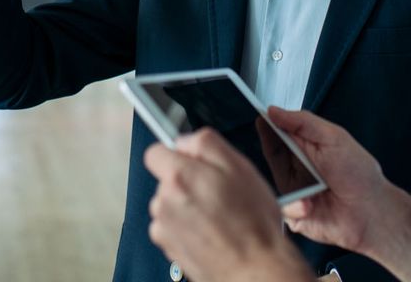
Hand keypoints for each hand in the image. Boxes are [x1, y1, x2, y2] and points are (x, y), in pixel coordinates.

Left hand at [145, 128, 313, 281]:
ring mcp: (164, 227)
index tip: (191, 162)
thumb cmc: (252, 223)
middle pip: (165, 179)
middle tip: (217, 192)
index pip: (155, 152)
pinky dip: (185, 227)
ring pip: (169, 204)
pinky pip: (171, 227)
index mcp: (179, 176)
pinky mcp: (168, 248)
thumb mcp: (239, 165)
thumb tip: (185, 141)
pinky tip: (209, 231)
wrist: (255, 269)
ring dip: (186, 206)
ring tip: (217, 216)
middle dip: (187, 181)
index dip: (175, 154)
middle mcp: (164, 201)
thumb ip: (205, 143)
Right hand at [270, 108, 410, 281]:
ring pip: (273, 181)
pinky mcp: (295, 216)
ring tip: (309, 182)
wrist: (373, 212)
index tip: (260, 115)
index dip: (268, 124)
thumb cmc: (359, 174)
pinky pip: (283, 209)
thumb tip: (273, 110)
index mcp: (305, 147)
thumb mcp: (333, 138)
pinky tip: (309, 204)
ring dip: (288, 179)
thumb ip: (303, 122)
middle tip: (282, 146)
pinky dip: (295, 205)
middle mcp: (297, 168)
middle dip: (272, 148)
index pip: (278, 132)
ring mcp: (295, 192)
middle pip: (272, 153)